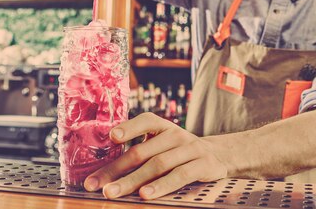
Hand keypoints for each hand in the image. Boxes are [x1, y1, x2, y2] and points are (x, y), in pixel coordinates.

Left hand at [84, 112, 228, 199]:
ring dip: (133, 180)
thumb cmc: (180, 152)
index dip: (129, 127)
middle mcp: (176, 135)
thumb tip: (107, 170)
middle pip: (142, 151)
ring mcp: (190, 149)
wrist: (220, 155)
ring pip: (158, 165)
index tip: (111, 137)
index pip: (146, 120)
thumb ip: (142, 150)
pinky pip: (179, 176)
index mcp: (164, 127)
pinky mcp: (202, 166)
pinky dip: (161, 186)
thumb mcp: (164, 144)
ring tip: (113, 192)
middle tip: (95, 184)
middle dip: (116, 169)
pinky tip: (145, 195)